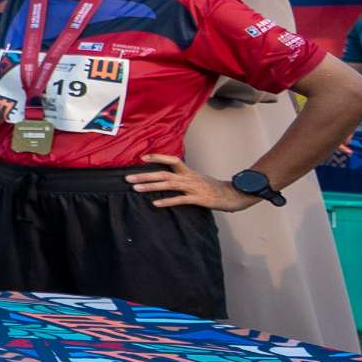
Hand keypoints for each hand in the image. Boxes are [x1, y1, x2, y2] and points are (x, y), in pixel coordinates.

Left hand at [123, 153, 245, 213]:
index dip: (157, 157)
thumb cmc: (213, 188)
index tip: (141, 158)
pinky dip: (167, 201)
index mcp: (188, 172)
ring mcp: (193, 188)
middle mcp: (189, 178)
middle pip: (164, 173)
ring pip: (169, 185)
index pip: (172, 159)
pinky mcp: (199, 199)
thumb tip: (167, 177)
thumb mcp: (197, 178)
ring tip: (136, 188)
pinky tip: (155, 204)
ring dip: (151, 187)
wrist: (234, 195)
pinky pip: (180, 200)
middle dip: (144, 175)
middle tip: (127, 178)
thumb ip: (182, 177)